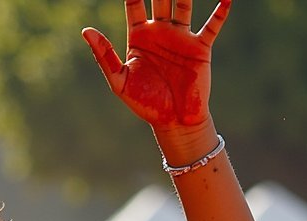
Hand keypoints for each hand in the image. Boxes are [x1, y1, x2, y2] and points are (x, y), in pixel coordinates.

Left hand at [82, 0, 230, 130]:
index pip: (134, 3)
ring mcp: (181, 37)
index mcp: (139, 37)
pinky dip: (220, 11)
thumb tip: (86, 31)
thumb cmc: (144, 104)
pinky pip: (212, 25)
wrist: (173, 122)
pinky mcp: (200, 47)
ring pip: (184, 3)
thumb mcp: (119, 81)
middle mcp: (161, 32)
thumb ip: (104, 56)